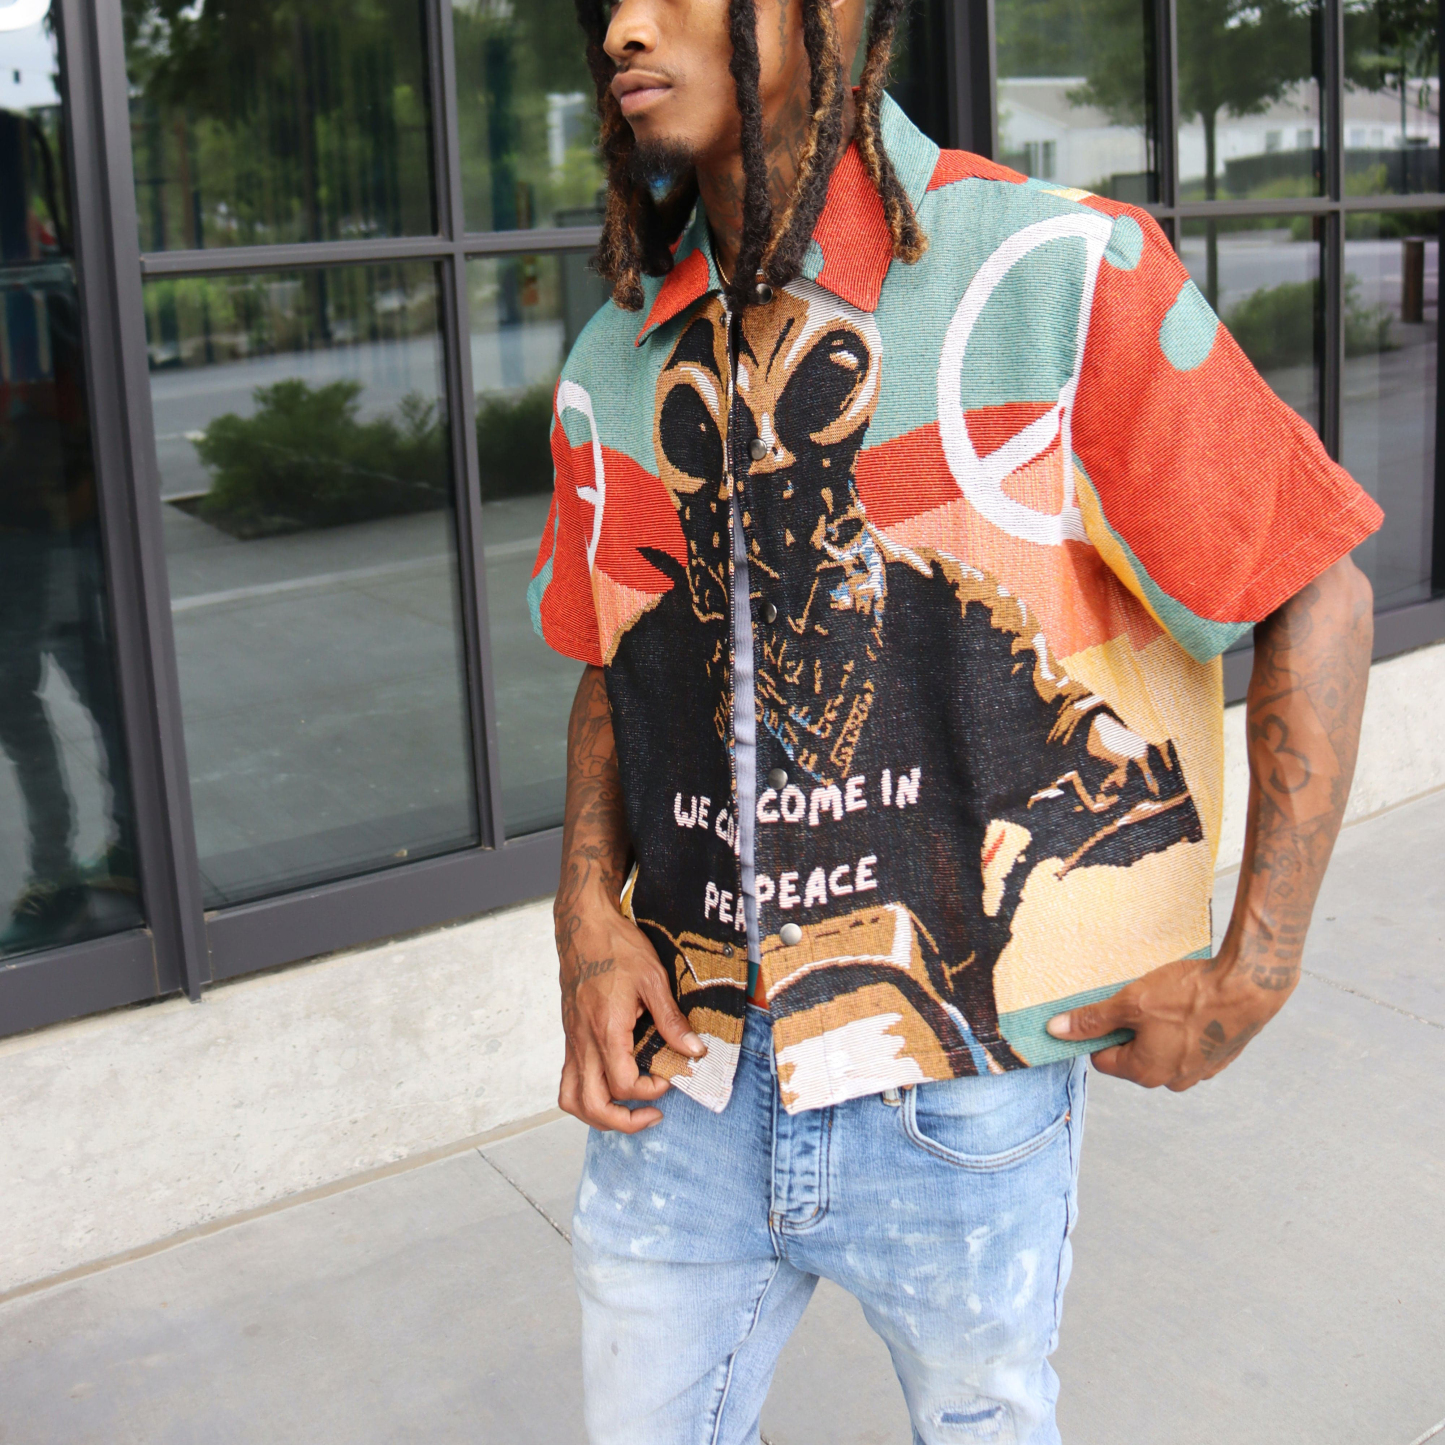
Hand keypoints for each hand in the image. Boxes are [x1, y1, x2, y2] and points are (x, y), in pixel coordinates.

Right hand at [556, 893, 705, 1131]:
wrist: (582, 926)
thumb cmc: (616, 946)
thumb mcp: (653, 978)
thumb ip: (671, 1019)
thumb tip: (695, 1050)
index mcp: (606, 1030)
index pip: (623, 1084)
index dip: (650, 1091)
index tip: (670, 1077)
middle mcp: (584, 1042)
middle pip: (592, 1106)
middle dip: (623, 1122)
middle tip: (652, 1113)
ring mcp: (573, 1041)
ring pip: (572, 1099)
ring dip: (599, 1115)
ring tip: (628, 1111)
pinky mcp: (570, 1036)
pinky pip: (569, 1080)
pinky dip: (587, 1094)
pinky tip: (611, 1084)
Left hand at [1044, 949, 1289, 1090]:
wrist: (1249, 988)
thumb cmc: (1188, 995)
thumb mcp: (1130, 1003)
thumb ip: (1092, 1020)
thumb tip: (1054, 1031)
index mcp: (1146, 1073)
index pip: (1103, 1059)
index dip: (1101, 1032)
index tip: (1110, 1009)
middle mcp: (1172, 1081)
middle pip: (1132, 1057)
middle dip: (1131, 1031)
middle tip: (1141, 1001)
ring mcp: (1199, 1072)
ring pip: (1161, 1050)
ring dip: (1158, 1029)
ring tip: (1168, 1001)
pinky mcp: (1218, 1058)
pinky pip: (1187, 1046)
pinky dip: (1183, 1030)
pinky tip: (1189, 1007)